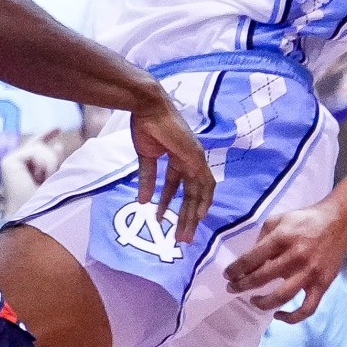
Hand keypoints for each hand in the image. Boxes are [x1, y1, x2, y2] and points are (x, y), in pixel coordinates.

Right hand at [0, 124, 79, 215]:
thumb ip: (54, 162)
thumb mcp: (55, 178)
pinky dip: (43, 163)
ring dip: (49, 164)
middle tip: (49, 178)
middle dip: (51, 159)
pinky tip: (39, 177)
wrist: (34, 217)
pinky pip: (34, 151)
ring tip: (45, 181)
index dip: (47, 135)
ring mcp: (10, 162)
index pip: (36, 147)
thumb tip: (58, 144)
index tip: (58, 128)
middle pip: (40, 146)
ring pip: (40, 148)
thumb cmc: (46, 204)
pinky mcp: (8, 162)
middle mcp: (14, 164)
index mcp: (25, 170)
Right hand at [129, 83, 215, 242]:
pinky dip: (202, 200)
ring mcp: (195, 159)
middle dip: (185, 217)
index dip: (176, 204)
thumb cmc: (145, 126)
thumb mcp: (146, 158)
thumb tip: (142, 201)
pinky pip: (204, 183)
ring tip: (184, 235)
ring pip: (199, 193)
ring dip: (192, 215)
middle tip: (180, 238)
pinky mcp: (196, 157)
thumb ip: (147, 179)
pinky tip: (196, 216)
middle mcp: (191, 161)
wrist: (147, 108)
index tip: (168, 220)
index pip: (182, 187)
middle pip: (192, 195)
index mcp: (180, 158)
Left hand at [225, 199, 346, 318]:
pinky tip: (278, 315)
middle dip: (242, 285)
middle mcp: (295, 257)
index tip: (228, 275)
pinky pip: (307, 308)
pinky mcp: (322, 285)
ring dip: (262, 302)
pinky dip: (292, 317)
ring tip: (252, 301)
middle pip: (262, 278)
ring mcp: (310, 273)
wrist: (339, 222)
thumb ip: (263, 238)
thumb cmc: (305, 220)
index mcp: (281, 238)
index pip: (251, 259)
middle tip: (232, 288)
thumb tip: (250, 259)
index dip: (236, 269)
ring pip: (281, 296)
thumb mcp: (279, 219)